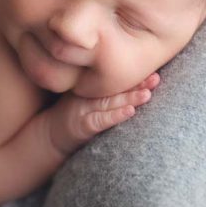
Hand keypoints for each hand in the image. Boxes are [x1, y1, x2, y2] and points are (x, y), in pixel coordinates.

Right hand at [45, 72, 160, 155]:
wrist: (49, 136)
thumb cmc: (71, 116)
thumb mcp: (84, 97)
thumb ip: (102, 88)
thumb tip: (129, 79)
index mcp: (91, 88)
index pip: (115, 79)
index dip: (134, 75)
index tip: (153, 69)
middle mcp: (88, 96)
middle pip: (116, 88)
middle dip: (138, 84)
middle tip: (156, 78)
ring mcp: (84, 110)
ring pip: (111, 102)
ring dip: (130, 97)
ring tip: (148, 93)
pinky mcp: (82, 126)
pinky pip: (100, 120)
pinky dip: (115, 116)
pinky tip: (130, 111)